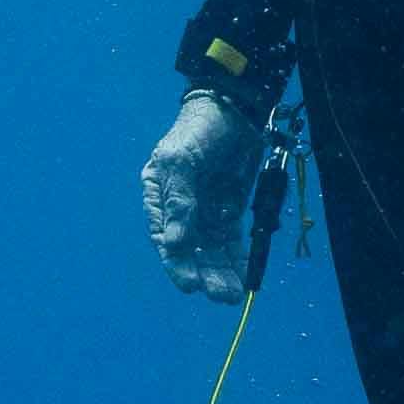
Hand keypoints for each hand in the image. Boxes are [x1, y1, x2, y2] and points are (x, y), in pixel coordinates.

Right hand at [141, 81, 266, 301]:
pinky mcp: (230, 211)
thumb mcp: (181, 160)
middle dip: (203, 273)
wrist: (235, 109)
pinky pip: (233, 241)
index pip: (164, 237)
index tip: (189, 284)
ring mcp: (206, 211)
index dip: (176, 262)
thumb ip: (179, 201)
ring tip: (231, 294)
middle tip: (217, 295)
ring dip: (221, 273)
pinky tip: (245, 276)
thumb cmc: (198, 129)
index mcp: (159, 195)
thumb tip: (174, 243)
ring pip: (212, 250)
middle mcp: (181, 208)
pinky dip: (238, 259)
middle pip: (190, 249)